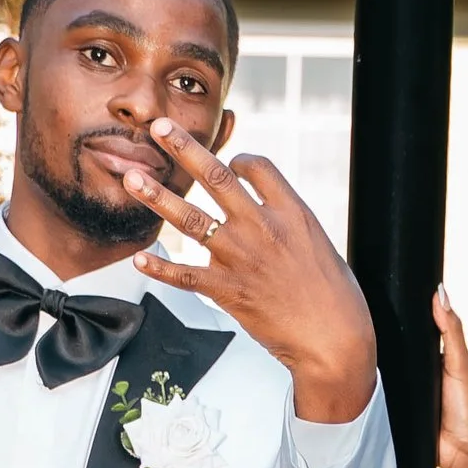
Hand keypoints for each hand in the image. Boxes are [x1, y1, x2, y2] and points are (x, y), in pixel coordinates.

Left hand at [125, 122, 377, 427]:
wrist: (334, 341)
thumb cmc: (336, 298)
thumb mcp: (320, 246)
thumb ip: (289, 226)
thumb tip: (265, 218)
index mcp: (293, 212)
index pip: (257, 167)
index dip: (239, 159)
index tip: (229, 161)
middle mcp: (264, 228)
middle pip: (217, 178)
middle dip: (184, 149)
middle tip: (159, 126)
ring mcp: (242, 258)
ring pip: (191, 219)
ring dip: (158, 197)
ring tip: (132, 179)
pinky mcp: (228, 291)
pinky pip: (185, 275)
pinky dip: (161, 266)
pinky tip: (141, 258)